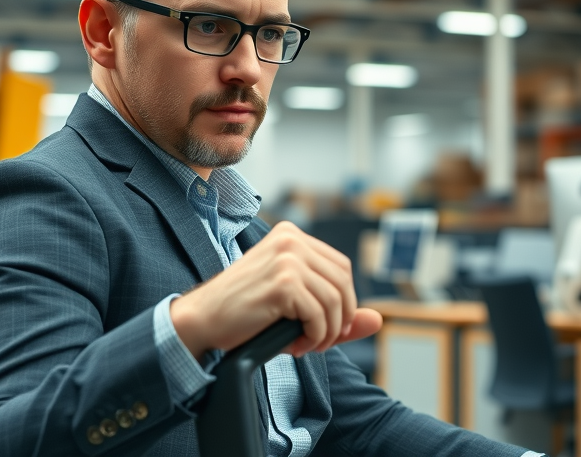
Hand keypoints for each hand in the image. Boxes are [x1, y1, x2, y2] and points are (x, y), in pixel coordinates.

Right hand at [170, 221, 382, 358]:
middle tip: (316, 341)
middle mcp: (291, 241)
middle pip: (343, 282)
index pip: (341, 268)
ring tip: (304, 345)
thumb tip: (378, 320)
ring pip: (335, 301)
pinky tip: (295, 344)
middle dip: (338, 319)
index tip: (323, 326)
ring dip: (326, 332)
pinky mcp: (284, 282)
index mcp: (291, 236)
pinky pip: (320, 315)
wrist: (202, 321)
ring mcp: (287, 259)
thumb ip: (336, 312)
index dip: (341, 302)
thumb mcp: (294, 308)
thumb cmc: (244, 314)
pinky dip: (314, 337)